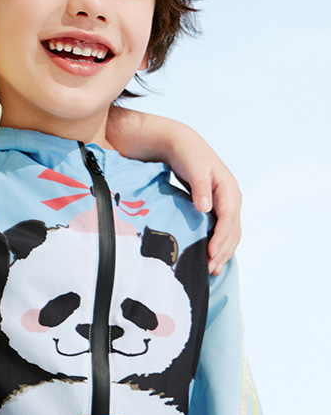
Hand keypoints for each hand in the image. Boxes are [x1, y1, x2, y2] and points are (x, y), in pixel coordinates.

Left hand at [106, 108, 241, 273]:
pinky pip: (221, 231)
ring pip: (229, 234)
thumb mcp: (193, 166)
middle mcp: (231, 198)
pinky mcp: (215, 208)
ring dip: (222, 253)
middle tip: (209, 270)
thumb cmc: (187, 153)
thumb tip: (206, 208)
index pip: (229, 219)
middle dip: (222, 251)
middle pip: (232, 231)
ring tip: (211, 270)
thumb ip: (200, 186)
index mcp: (229, 189)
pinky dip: (217, 246)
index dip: (221, 238)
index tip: (210, 255)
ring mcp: (224, 204)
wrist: (180, 144)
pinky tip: (209, 259)